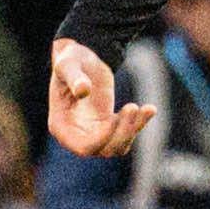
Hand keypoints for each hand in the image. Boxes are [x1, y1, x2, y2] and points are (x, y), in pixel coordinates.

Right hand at [46, 37, 150, 158]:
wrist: (84, 58)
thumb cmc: (72, 60)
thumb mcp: (69, 64)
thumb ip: (74, 77)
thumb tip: (83, 90)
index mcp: (60, 125)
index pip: (83, 147)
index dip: (102, 139)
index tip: (114, 118)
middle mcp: (75, 135)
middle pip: (104, 150)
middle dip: (122, 133)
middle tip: (133, 106)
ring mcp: (92, 133)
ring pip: (117, 147)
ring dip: (133, 130)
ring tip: (146, 108)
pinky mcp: (108, 127)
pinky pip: (126, 136)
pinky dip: (139, 125)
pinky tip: (149, 108)